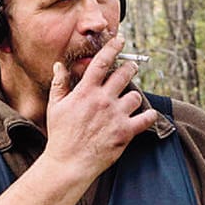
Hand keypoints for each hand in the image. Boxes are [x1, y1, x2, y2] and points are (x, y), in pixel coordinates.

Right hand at [41, 35, 157, 181]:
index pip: (102, 62)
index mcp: (86, 92)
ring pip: (135, 95)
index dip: (113, 47)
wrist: (69, 163)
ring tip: (130, 99)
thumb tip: (59, 65)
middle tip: (131, 69)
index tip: (120, 40)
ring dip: (134, 96)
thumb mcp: (55, 107)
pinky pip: (146, 118)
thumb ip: (59, 84)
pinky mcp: (126, 132)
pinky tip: (148, 115)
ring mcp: (116, 116)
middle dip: (130, 68)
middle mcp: (103, 100)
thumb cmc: (60, 136)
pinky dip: (149, 115)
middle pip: (124, 74)